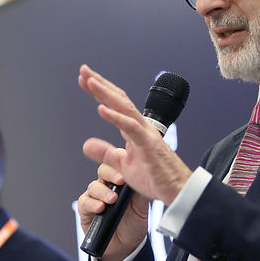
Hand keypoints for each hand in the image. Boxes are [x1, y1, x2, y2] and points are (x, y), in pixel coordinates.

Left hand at [78, 63, 192, 199]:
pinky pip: (130, 128)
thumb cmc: (155, 177)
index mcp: (133, 130)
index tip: (85, 80)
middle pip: (118, 99)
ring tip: (90, 81)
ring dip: (105, 94)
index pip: (114, 105)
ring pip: (123, 108)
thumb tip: (86, 145)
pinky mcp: (149, 145)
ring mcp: (145, 134)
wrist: (176, 190)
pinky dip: (115, 117)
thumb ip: (105, 153)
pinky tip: (101, 109)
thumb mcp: (122, 164)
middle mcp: (140, 126)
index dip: (100, 92)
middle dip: (100, 84)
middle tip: (83, 70)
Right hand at [78, 160, 150, 260]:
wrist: (126, 246)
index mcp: (121, 182)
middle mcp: (107, 186)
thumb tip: (145, 177)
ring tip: (112, 200)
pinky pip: (85, 202)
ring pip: (94, 186)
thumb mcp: (142, 207)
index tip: (127, 168)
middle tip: (120, 181)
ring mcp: (95, 197)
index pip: (118, 165)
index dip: (120, 161)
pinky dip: (92, 204)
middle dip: (110, 174)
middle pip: (103, 171)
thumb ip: (141, 192)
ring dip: (102, 192)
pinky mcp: (86, 209)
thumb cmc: (134, 223)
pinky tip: (100, 208)